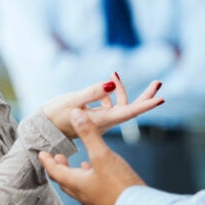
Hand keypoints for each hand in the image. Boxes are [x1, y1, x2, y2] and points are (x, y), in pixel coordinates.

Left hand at [39, 108, 146, 204]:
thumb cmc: (119, 184)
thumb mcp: (102, 154)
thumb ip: (88, 134)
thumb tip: (75, 113)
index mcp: (76, 183)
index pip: (55, 171)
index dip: (47, 161)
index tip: (41, 153)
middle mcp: (82, 194)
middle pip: (64, 180)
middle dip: (59, 167)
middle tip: (56, 157)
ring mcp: (95, 200)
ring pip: (78, 185)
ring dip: (74, 173)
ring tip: (76, 163)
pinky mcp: (107, 202)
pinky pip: (91, 189)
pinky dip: (89, 178)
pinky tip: (98, 172)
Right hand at [42, 73, 163, 137]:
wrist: (43, 131)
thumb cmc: (55, 116)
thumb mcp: (72, 101)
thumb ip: (92, 92)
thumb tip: (111, 83)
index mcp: (103, 120)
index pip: (129, 111)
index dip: (146, 105)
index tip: (161, 99)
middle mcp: (106, 122)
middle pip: (131, 109)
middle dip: (145, 96)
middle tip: (158, 82)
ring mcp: (102, 121)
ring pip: (120, 106)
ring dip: (121, 90)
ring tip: (114, 74)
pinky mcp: (96, 119)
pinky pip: (109, 106)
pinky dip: (110, 94)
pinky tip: (105, 85)